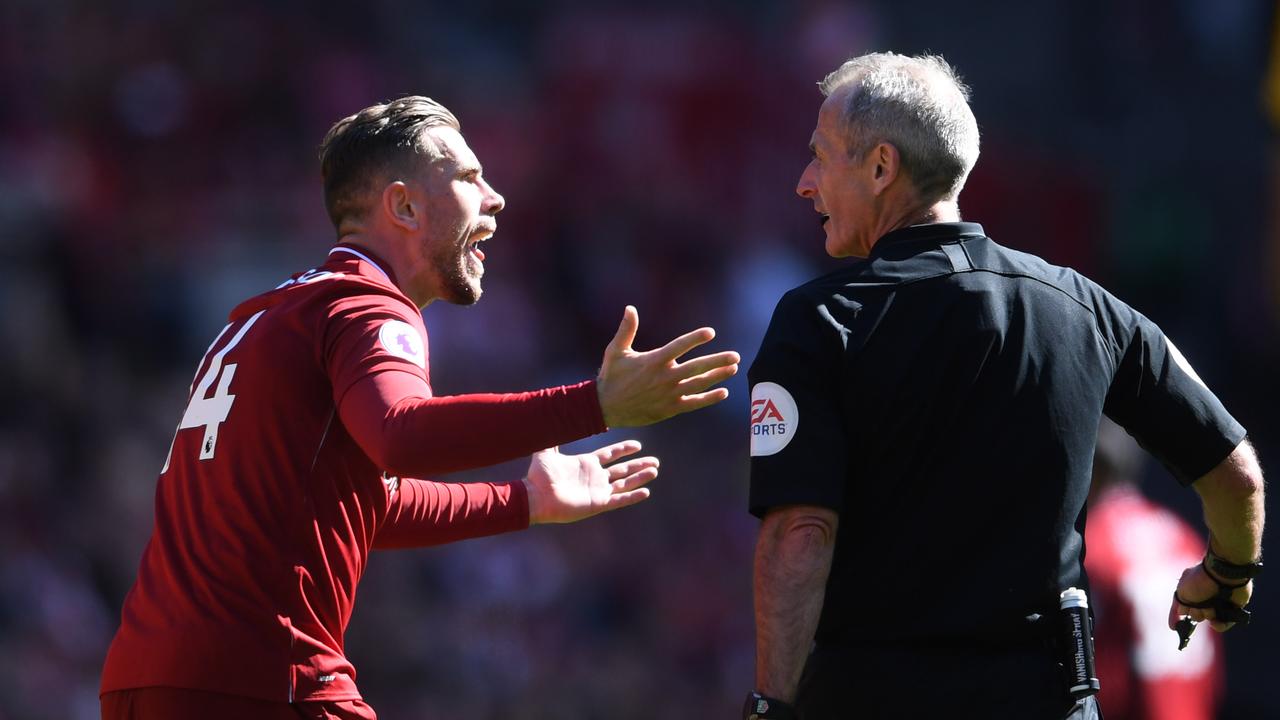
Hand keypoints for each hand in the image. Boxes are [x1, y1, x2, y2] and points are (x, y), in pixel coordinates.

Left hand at [523, 440, 658, 524]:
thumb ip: (551, 437)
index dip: (624, 450)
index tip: (638, 445)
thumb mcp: (546, 451)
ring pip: (625, 483)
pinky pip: (619, 500)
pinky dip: (632, 497)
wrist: (536, 497)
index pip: (610, 455)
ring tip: (654, 471)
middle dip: (639, 465)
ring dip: (640, 477)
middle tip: (655, 461)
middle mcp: (595, 477)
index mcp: (586, 464)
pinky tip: (646, 492)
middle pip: (622, 469)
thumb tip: (549, 415)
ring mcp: (597, 491)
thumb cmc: (539, 476)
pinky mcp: (597, 504)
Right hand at [596, 306, 739, 426]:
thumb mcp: (615, 351)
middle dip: (718, 361)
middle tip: (735, 356)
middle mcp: (665, 377)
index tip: (711, 332)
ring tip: (734, 369)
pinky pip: (693, 403)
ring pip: (699, 384)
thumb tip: (630, 308)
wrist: (606, 407)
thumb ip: (626, 330)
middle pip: (697, 367)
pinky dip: (708, 399)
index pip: (679, 346)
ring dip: (718, 377)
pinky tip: (723, 392)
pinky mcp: (670, 408)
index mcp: (654, 360)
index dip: (695, 338)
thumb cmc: (612, 377)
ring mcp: (669, 394)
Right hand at [1167, 563, 1252, 632]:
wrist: (1224, 575)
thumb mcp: (1182, 591)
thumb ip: (1178, 604)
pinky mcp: (1230, 609)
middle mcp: (1202, 597)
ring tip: (1210, 607)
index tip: (1174, 627)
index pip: (1180, 606)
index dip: (1176, 616)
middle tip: (1197, 605)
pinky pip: (1223, 624)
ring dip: (1206, 614)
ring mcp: (1216, 603)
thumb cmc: (1200, 581)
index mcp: (1189, 589)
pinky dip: (1218, 625)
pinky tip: (1215, 622)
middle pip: (1194, 614)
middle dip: (1195, 613)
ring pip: (1207, 618)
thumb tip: (1182, 614)